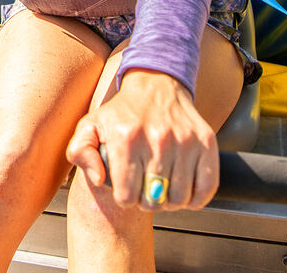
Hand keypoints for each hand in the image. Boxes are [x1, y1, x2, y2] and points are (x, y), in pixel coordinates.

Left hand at [66, 69, 218, 210]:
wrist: (155, 84)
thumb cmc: (122, 112)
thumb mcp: (90, 126)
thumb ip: (80, 152)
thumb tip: (99, 178)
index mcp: (126, 137)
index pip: (126, 197)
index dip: (124, 197)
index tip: (126, 185)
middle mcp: (157, 138)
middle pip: (154, 201)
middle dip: (146, 199)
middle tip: (144, 185)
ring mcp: (184, 140)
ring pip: (179, 199)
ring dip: (170, 199)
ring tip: (161, 184)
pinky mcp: (206, 142)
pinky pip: (206, 189)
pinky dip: (195, 197)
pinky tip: (182, 185)